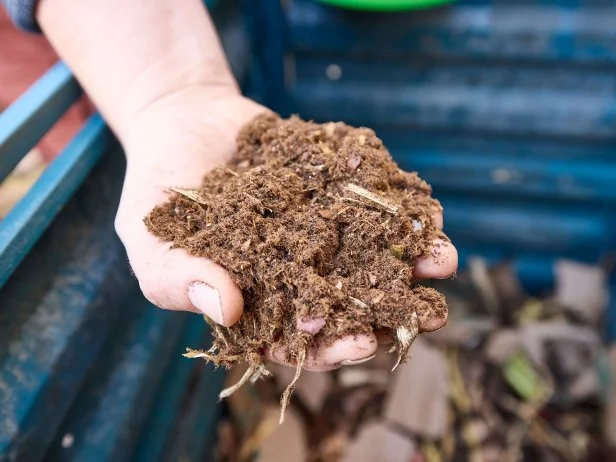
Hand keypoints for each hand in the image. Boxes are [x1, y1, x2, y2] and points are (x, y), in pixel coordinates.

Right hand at [114, 86, 457, 371]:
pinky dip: (401, 210)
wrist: (181, 121)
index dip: (332, 346)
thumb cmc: (159, 192)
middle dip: (387, 310)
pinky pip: (374, 202)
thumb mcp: (156, 242)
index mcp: (259, 303)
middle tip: (422, 316)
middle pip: (349, 305)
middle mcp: (299, 272)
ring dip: (410, 264)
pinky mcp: (336, 189)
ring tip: (440, 263)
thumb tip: (225, 309)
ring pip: (372, 257)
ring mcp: (322, 230)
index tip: (361, 342)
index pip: (301, 339)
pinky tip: (426, 215)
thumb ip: (182, 280)